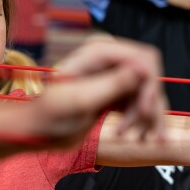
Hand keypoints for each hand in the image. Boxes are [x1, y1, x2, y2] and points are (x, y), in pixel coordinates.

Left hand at [49, 36, 167, 141]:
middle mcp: (111, 59)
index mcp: (99, 52)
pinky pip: (142, 103)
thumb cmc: (50, 115)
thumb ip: (112, 84)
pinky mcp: (118, 92)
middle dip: (149, 104)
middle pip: (151, 76)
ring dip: (147, 117)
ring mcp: (115, 76)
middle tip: (143, 132)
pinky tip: (134, 135)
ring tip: (136, 137)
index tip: (143, 111)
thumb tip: (143, 69)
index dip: (150, 85)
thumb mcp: (80, 100)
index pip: (144, 59)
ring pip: (150, 93)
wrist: (38, 131)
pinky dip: (143, 120)